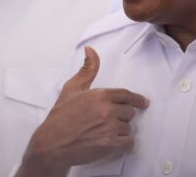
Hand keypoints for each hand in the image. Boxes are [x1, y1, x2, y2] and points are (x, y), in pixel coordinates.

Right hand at [16, 46, 148, 176]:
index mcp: (100, 95)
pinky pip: (129, 143)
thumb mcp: (72, 88)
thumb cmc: (60, 117)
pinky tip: (113, 142)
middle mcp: (108, 110)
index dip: (137, 99)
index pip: (127, 95)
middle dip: (123, 116)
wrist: (52, 143)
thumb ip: (87, 70)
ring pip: (128, 128)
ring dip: (121, 130)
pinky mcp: (110, 145)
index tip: (143, 103)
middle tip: (110, 120)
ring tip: (106, 132)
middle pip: (129, 112)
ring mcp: (110, 128)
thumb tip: (91, 50)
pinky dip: (124, 143)